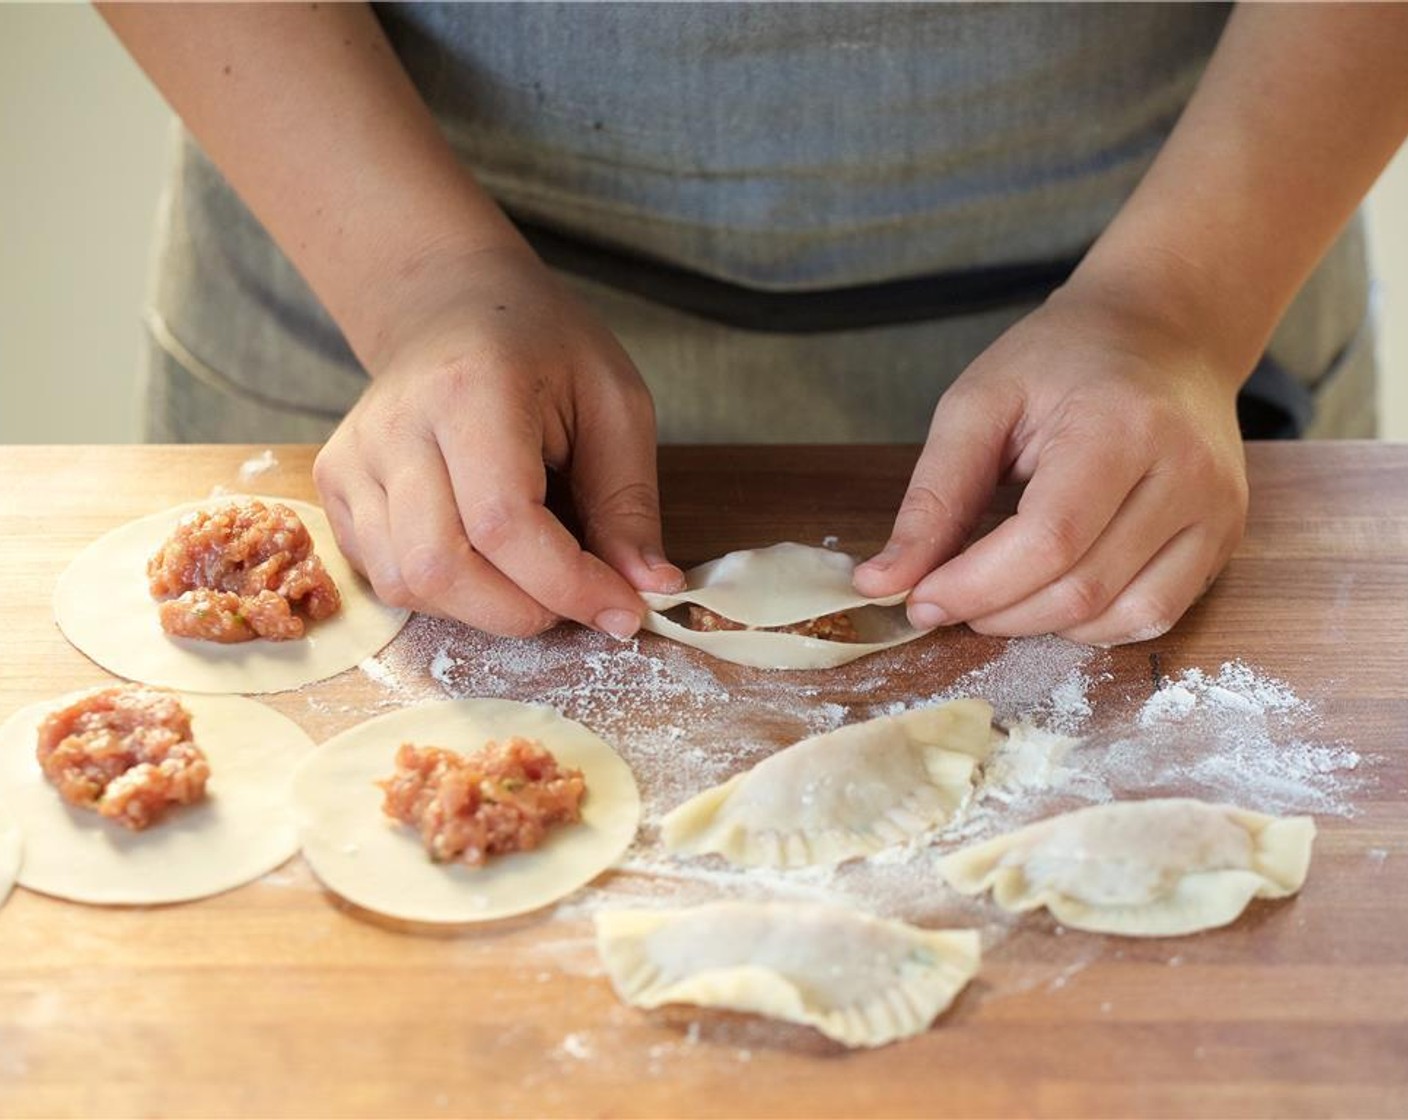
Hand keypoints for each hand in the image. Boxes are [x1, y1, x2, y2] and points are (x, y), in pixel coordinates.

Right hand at [314, 244, 683, 637]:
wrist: (451, 306)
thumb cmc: (542, 349)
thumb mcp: (614, 404)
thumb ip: (629, 503)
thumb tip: (648, 587)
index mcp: (471, 390)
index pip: (504, 523)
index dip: (568, 585)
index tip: (623, 610)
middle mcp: (396, 425)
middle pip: (443, 568)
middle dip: (525, 611)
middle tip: (579, 600)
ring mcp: (353, 458)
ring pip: (408, 584)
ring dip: (485, 610)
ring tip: (535, 577)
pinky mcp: (335, 485)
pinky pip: (385, 576)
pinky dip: (446, 595)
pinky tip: (486, 561)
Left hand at [853, 281, 1248, 644]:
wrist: (1165, 331)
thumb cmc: (1063, 359)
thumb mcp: (979, 404)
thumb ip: (932, 497)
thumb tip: (882, 582)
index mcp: (1121, 425)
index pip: (1048, 540)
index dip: (975, 587)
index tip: (918, 599)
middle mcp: (1185, 473)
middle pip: (1081, 588)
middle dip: (996, 612)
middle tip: (945, 598)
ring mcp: (1215, 511)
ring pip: (1121, 616)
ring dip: (1040, 626)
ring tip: (995, 594)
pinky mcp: (1224, 539)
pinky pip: (1155, 615)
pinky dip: (1092, 626)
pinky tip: (1051, 595)